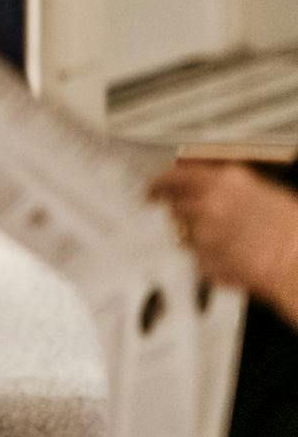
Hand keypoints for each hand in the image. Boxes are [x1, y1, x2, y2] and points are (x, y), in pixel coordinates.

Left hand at [151, 160, 297, 320]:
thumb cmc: (294, 231)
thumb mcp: (266, 193)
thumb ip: (230, 188)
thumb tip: (207, 186)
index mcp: (227, 181)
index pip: (175, 176)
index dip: (159, 182)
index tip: (152, 188)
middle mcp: (210, 203)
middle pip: (174, 205)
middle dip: (181, 212)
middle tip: (195, 219)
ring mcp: (205, 233)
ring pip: (187, 235)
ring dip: (201, 238)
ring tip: (233, 243)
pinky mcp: (206, 260)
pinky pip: (200, 259)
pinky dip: (213, 260)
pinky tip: (238, 259)